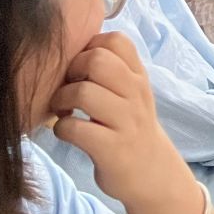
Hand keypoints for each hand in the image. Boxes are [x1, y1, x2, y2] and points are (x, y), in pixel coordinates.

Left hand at [50, 33, 193, 213]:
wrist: (152, 173)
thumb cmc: (131, 127)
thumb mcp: (132, 94)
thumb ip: (113, 70)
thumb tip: (74, 47)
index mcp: (139, 76)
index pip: (116, 40)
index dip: (90, 46)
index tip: (82, 67)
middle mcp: (136, 94)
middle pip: (96, 60)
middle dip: (71, 71)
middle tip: (68, 88)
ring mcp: (126, 121)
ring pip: (84, 92)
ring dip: (61, 100)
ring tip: (64, 110)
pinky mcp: (112, 149)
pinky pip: (74, 128)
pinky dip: (61, 128)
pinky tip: (66, 131)